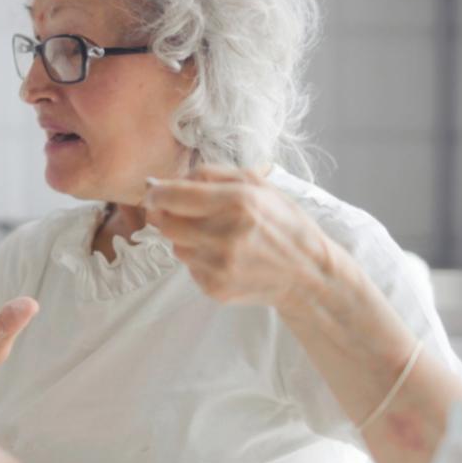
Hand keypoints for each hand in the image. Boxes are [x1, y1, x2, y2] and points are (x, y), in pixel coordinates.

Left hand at [144, 165, 334, 312]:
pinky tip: (224, 256)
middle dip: (166, 214)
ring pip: (175, 246)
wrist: (308, 274)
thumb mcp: (258, 185)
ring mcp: (219, 265)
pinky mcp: (215, 287)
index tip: (154, 191)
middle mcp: (226, 235)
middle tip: (181, 212)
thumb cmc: (283, 223)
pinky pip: (189, 267)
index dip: (156, 193)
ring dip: (185, 238)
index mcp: (238, 202)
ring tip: (215, 235)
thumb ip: (212, 174)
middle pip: (165, 223)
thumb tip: (168, 180)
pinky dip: (199, 259)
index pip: (172, 196)